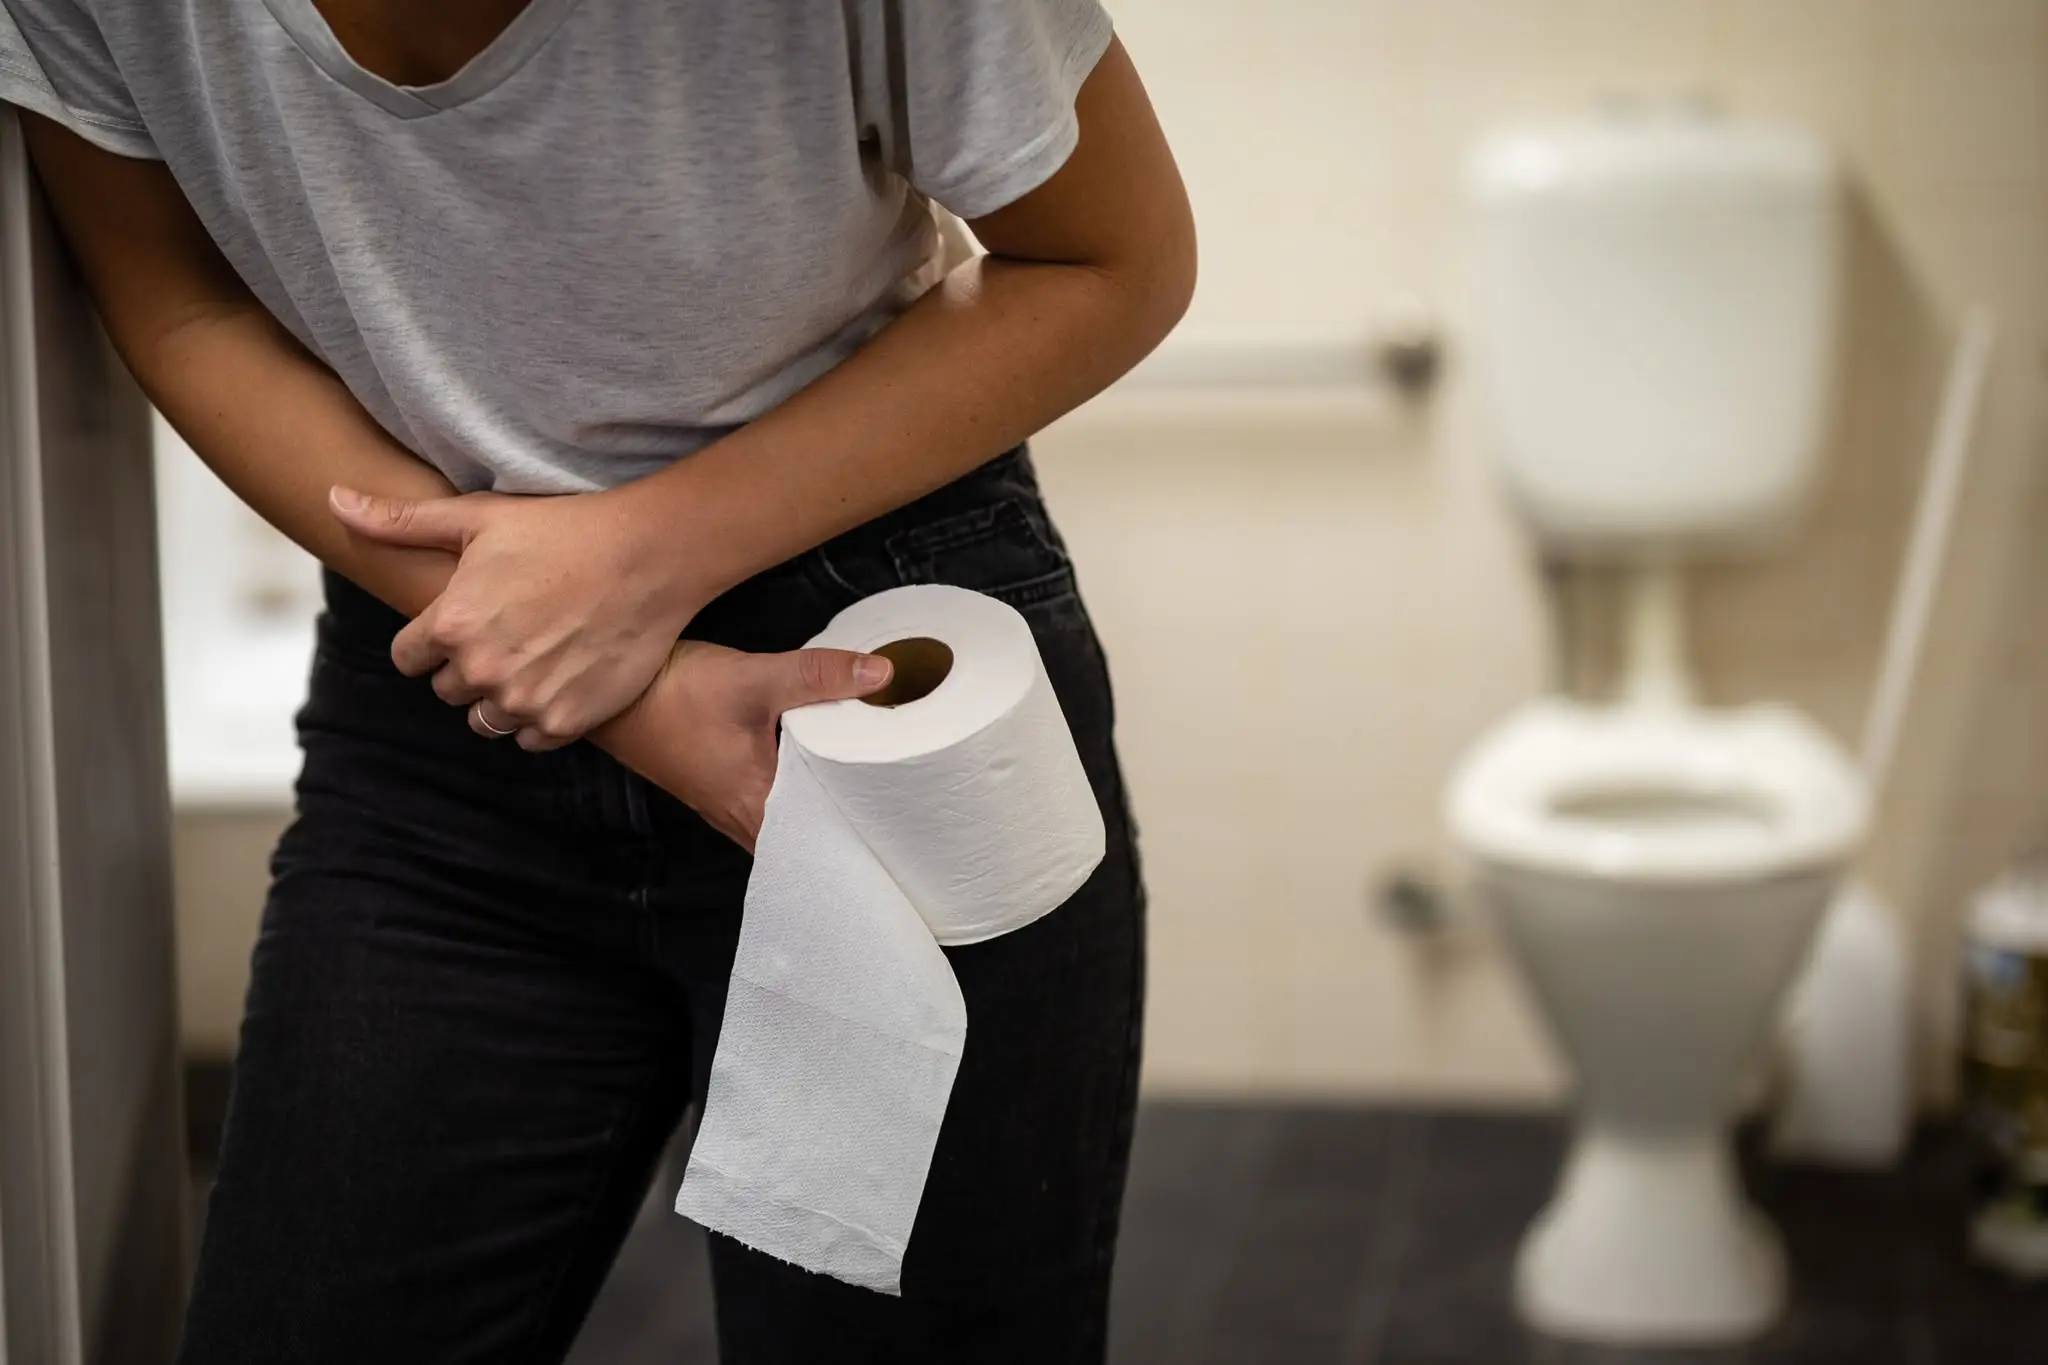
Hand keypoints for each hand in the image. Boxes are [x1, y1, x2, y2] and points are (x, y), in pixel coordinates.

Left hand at [330, 484, 707, 748]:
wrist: (650, 556)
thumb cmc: (564, 529)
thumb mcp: (478, 518)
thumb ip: (400, 521)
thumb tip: (331, 499)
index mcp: (451, 625)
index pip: (409, 658)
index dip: (435, 638)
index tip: (467, 619)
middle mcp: (482, 670)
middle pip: (448, 690)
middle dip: (470, 665)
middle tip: (512, 629)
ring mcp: (526, 701)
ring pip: (487, 720)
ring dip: (503, 695)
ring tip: (537, 655)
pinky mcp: (567, 722)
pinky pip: (531, 739)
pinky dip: (542, 715)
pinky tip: (563, 675)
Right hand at [597, 639, 893, 850]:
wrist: (612, 695)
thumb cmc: (672, 696)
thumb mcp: (753, 680)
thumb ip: (818, 676)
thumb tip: (882, 672)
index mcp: (758, 807)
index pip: (824, 846)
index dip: (864, 839)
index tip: (902, 825)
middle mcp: (744, 818)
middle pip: (811, 839)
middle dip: (852, 827)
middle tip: (900, 807)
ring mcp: (729, 805)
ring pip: (790, 823)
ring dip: (824, 811)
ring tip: (870, 793)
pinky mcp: (721, 786)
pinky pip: (772, 805)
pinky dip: (799, 796)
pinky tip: (819, 774)